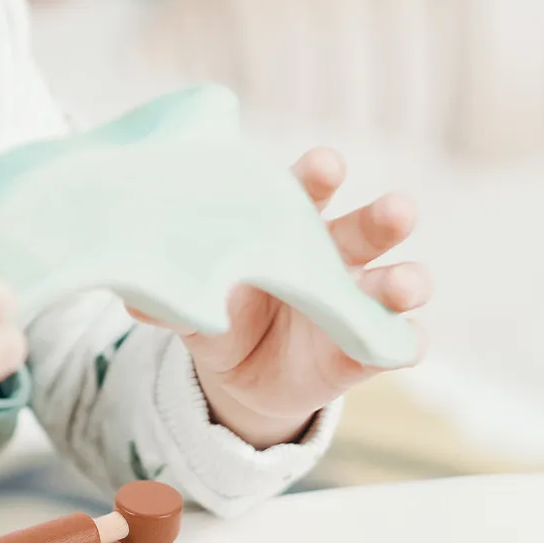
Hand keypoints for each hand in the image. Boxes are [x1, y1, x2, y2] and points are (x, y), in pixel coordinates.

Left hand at [133, 148, 429, 449]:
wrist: (241, 376)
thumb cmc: (223, 316)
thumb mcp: (196, 310)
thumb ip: (174, 301)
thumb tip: (135, 298)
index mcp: (291, 229)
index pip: (309, 192)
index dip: (319, 177)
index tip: (327, 166)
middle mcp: (335, 255)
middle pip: (366, 228)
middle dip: (383, 218)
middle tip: (398, 210)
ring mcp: (360, 300)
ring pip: (395, 280)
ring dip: (406, 279)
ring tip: (405, 283)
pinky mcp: (371, 347)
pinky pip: (400, 342)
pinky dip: (407, 342)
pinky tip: (408, 342)